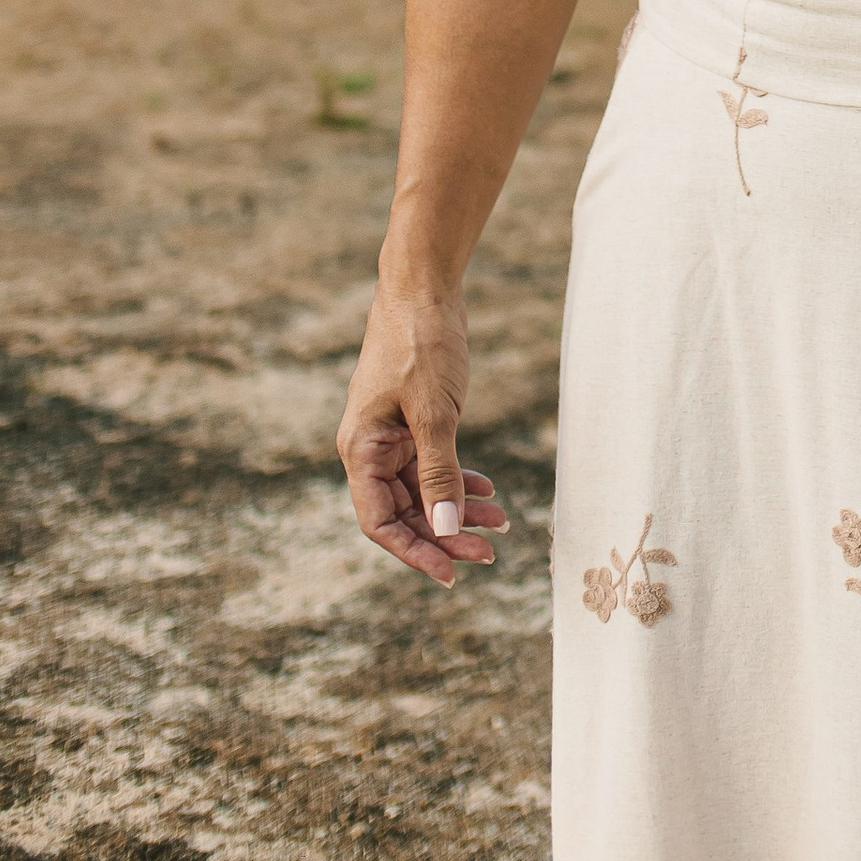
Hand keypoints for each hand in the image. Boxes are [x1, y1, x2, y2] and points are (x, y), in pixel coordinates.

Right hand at [339, 280, 508, 587]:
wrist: (424, 288)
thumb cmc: (421, 344)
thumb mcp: (434, 412)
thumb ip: (439, 471)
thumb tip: (444, 529)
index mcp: (360, 451)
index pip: (380, 522)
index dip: (414, 551)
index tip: (450, 573)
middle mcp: (371, 449)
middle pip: (405, 511)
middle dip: (445, 534)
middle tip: (488, 552)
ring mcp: (392, 435)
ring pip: (423, 489)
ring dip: (459, 508)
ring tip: (500, 523)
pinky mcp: (413, 420)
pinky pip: (433, 463)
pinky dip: (459, 478)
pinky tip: (488, 490)